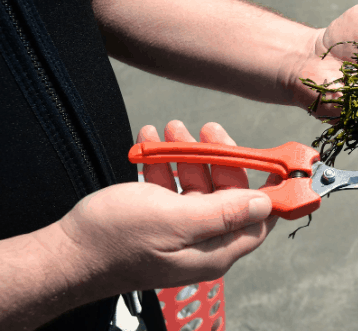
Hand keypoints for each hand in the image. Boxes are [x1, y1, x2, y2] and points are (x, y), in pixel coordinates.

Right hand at [55, 121, 278, 294]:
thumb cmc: (114, 241)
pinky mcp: (157, 221)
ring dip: (187, 154)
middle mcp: (202, 242)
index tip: (270, 159)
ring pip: (197, 186)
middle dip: (218, 158)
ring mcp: (179, 231)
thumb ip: (224, 213)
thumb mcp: (175, 220)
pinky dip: (164, 163)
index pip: (259, 220)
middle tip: (206, 128)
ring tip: (170, 127)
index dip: (268, 190)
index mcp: (215, 250)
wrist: (63, 253)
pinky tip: (149, 142)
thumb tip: (266, 205)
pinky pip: (172, 188)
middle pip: (227, 194)